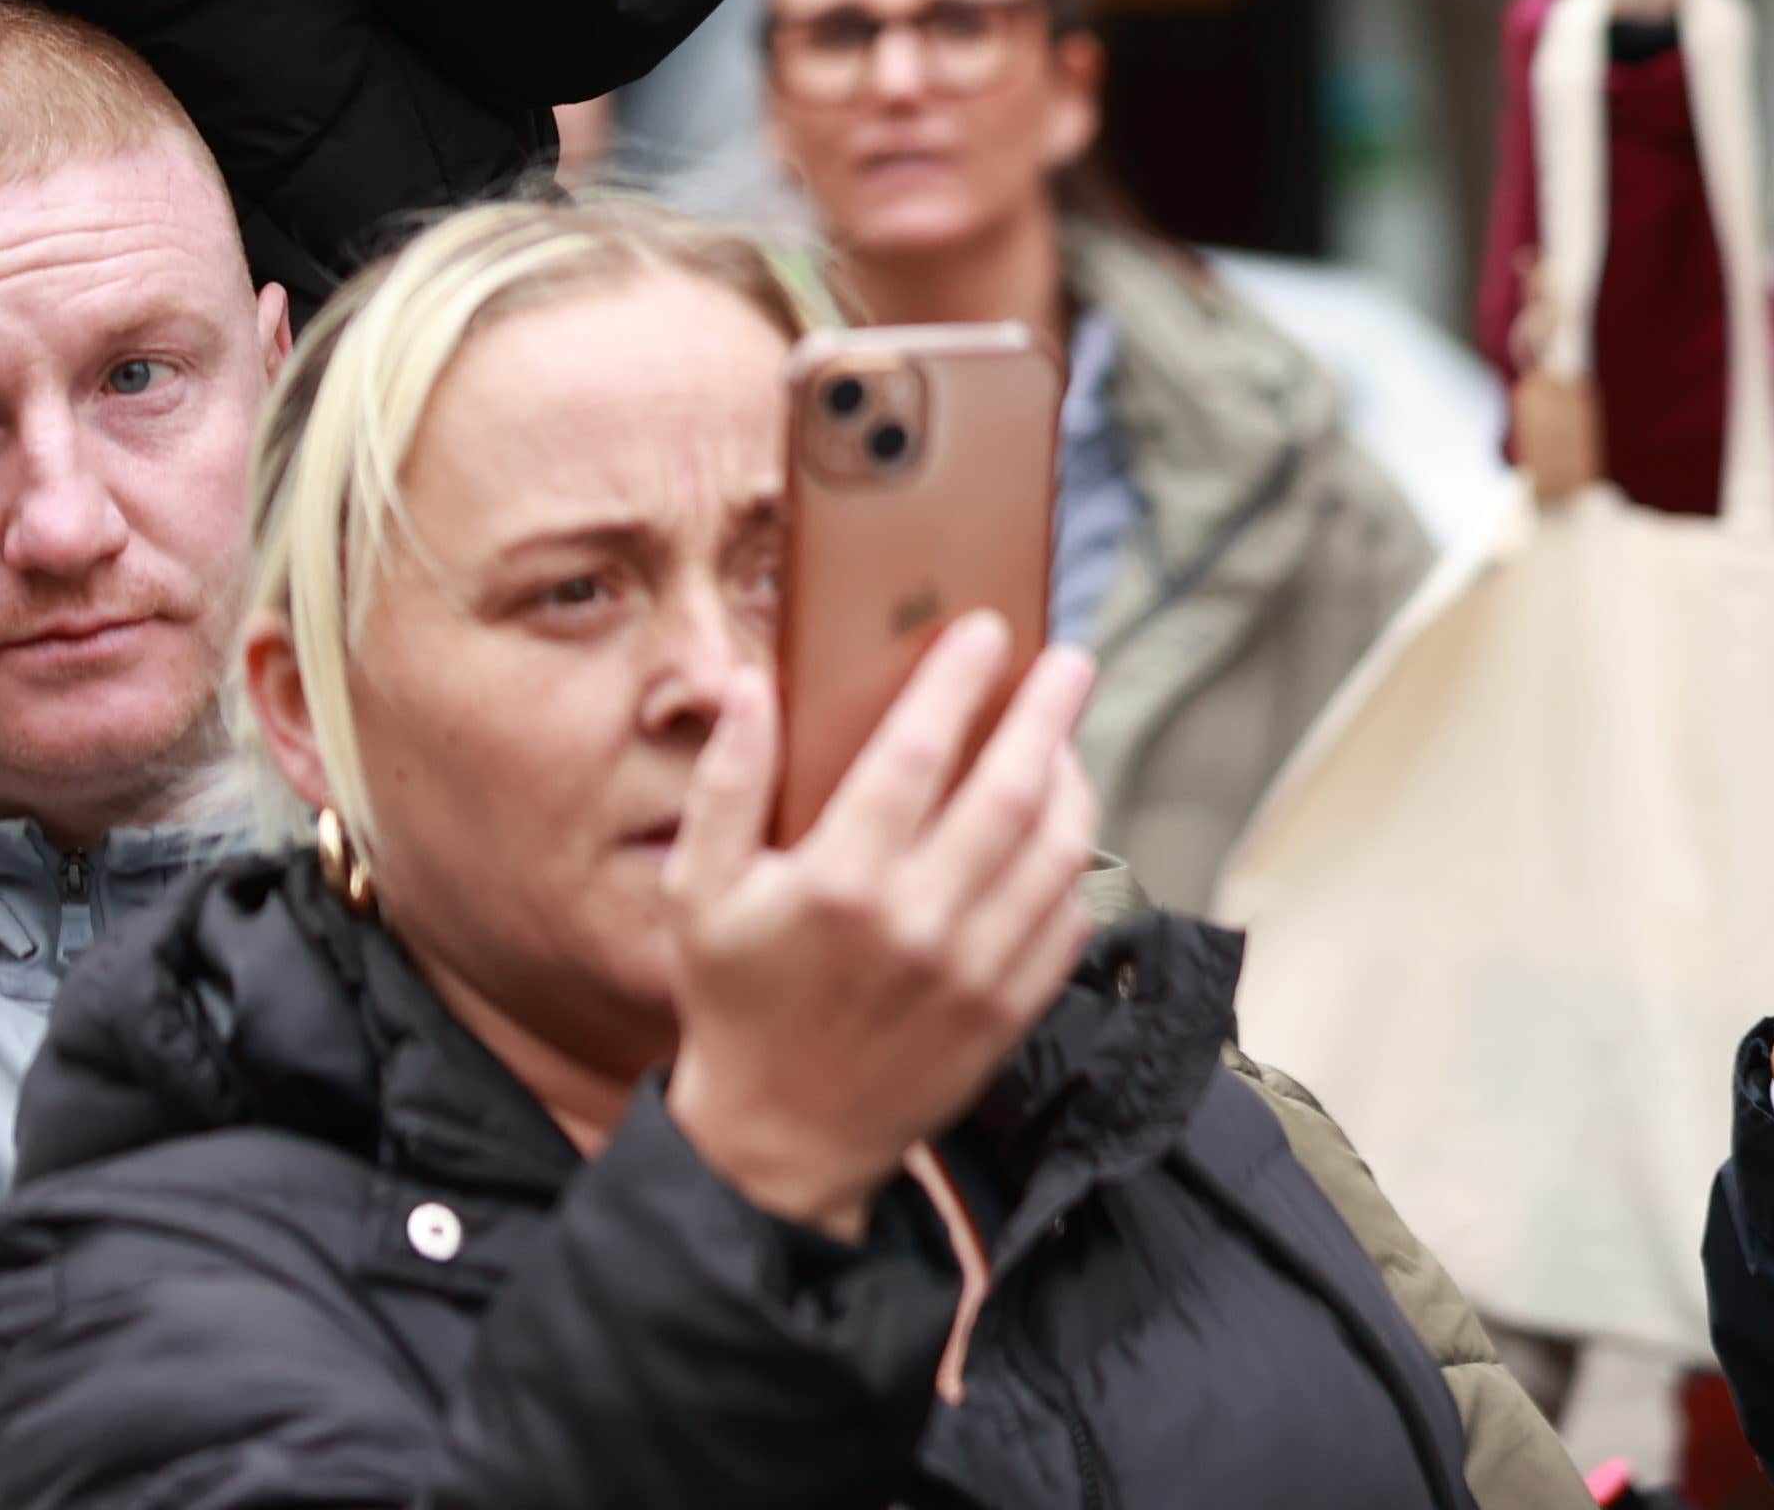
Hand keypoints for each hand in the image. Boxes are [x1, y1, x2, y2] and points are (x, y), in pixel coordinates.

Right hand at [659, 616, 1102, 1234]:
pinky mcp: (1007, 1014)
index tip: (983, 630)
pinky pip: (1066, 922)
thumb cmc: (734, 1004)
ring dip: (1074, 783)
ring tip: (1068, 739)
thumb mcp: (697, 891)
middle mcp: (918, 925)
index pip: (917, 754)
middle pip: (1011, 793)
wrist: (781, 1142)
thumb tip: (747, 685)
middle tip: (1066, 661)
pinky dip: (1076, 866)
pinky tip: (1061, 832)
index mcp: (838, 884)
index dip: (956, 682)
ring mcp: (974, 975)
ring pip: (1056, 854)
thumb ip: (727, 782)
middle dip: (1046, 714)